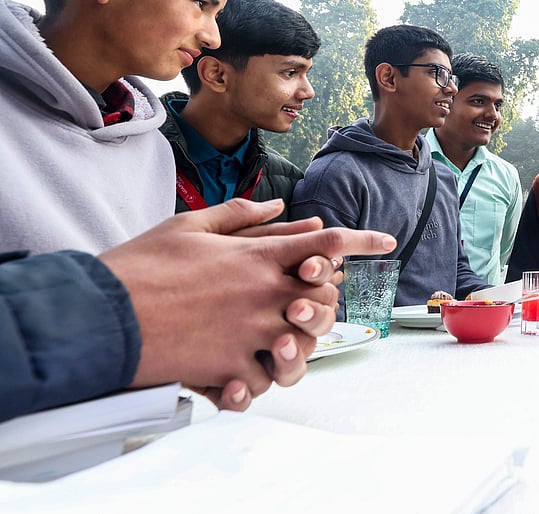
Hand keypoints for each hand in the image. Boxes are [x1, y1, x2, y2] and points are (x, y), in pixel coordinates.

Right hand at [99, 199, 395, 408]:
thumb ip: (241, 215)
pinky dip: (255, 383)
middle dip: (323, 305)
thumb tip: (280, 205)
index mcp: (258, 256)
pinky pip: (265, 382)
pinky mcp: (232, 366)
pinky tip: (236, 380)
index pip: (328, 243)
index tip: (388, 241)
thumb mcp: (189, 226)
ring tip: (270, 347)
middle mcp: (265, 293)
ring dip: (294, 347)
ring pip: (303, 345)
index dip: (362, 240)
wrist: (100, 314)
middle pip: (326, 301)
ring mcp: (253, 332)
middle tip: (303, 308)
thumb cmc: (139, 267)